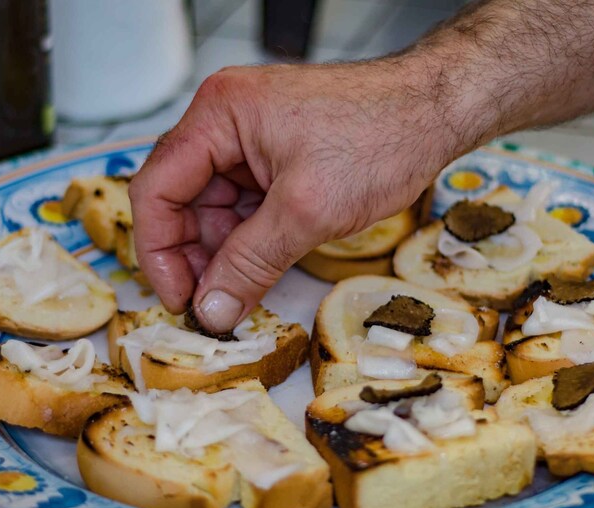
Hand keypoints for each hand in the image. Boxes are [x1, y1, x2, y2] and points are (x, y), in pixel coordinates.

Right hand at [129, 59, 466, 332]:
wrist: (437, 112)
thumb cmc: (382, 136)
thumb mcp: (307, 211)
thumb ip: (250, 264)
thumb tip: (211, 310)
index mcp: (219, 115)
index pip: (156, 188)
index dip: (159, 251)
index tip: (178, 299)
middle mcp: (225, 121)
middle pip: (180, 200)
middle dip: (193, 256)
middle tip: (210, 305)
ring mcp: (249, 139)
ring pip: (212, 207)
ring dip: (221, 253)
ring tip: (237, 293)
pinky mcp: (273, 156)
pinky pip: (243, 204)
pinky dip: (246, 240)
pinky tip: (256, 269)